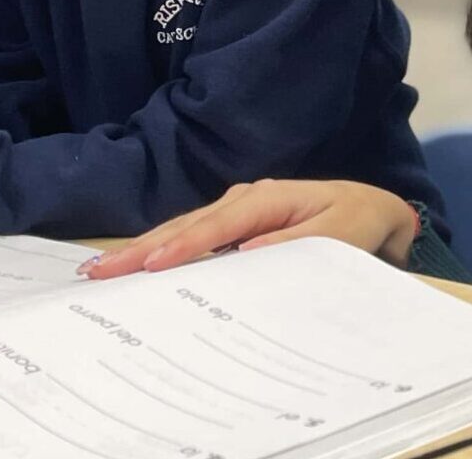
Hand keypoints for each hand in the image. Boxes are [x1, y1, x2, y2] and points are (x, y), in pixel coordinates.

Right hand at [85, 179, 418, 279]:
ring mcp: (235, 210)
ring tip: (101, 270)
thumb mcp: (337, 238)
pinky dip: (161, 251)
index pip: (219, 225)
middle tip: (99, 271)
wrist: (372, 210)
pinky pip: (191, 239)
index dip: (185, 246)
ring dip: (143, 250)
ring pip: (181, 230)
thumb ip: (295, 246)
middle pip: (186, 226)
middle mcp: (244, 199)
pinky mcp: (232, 225)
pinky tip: (135, 268)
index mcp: (268, 199)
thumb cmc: (356, 223)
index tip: (152, 266)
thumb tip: (246, 254)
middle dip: (142, 248)